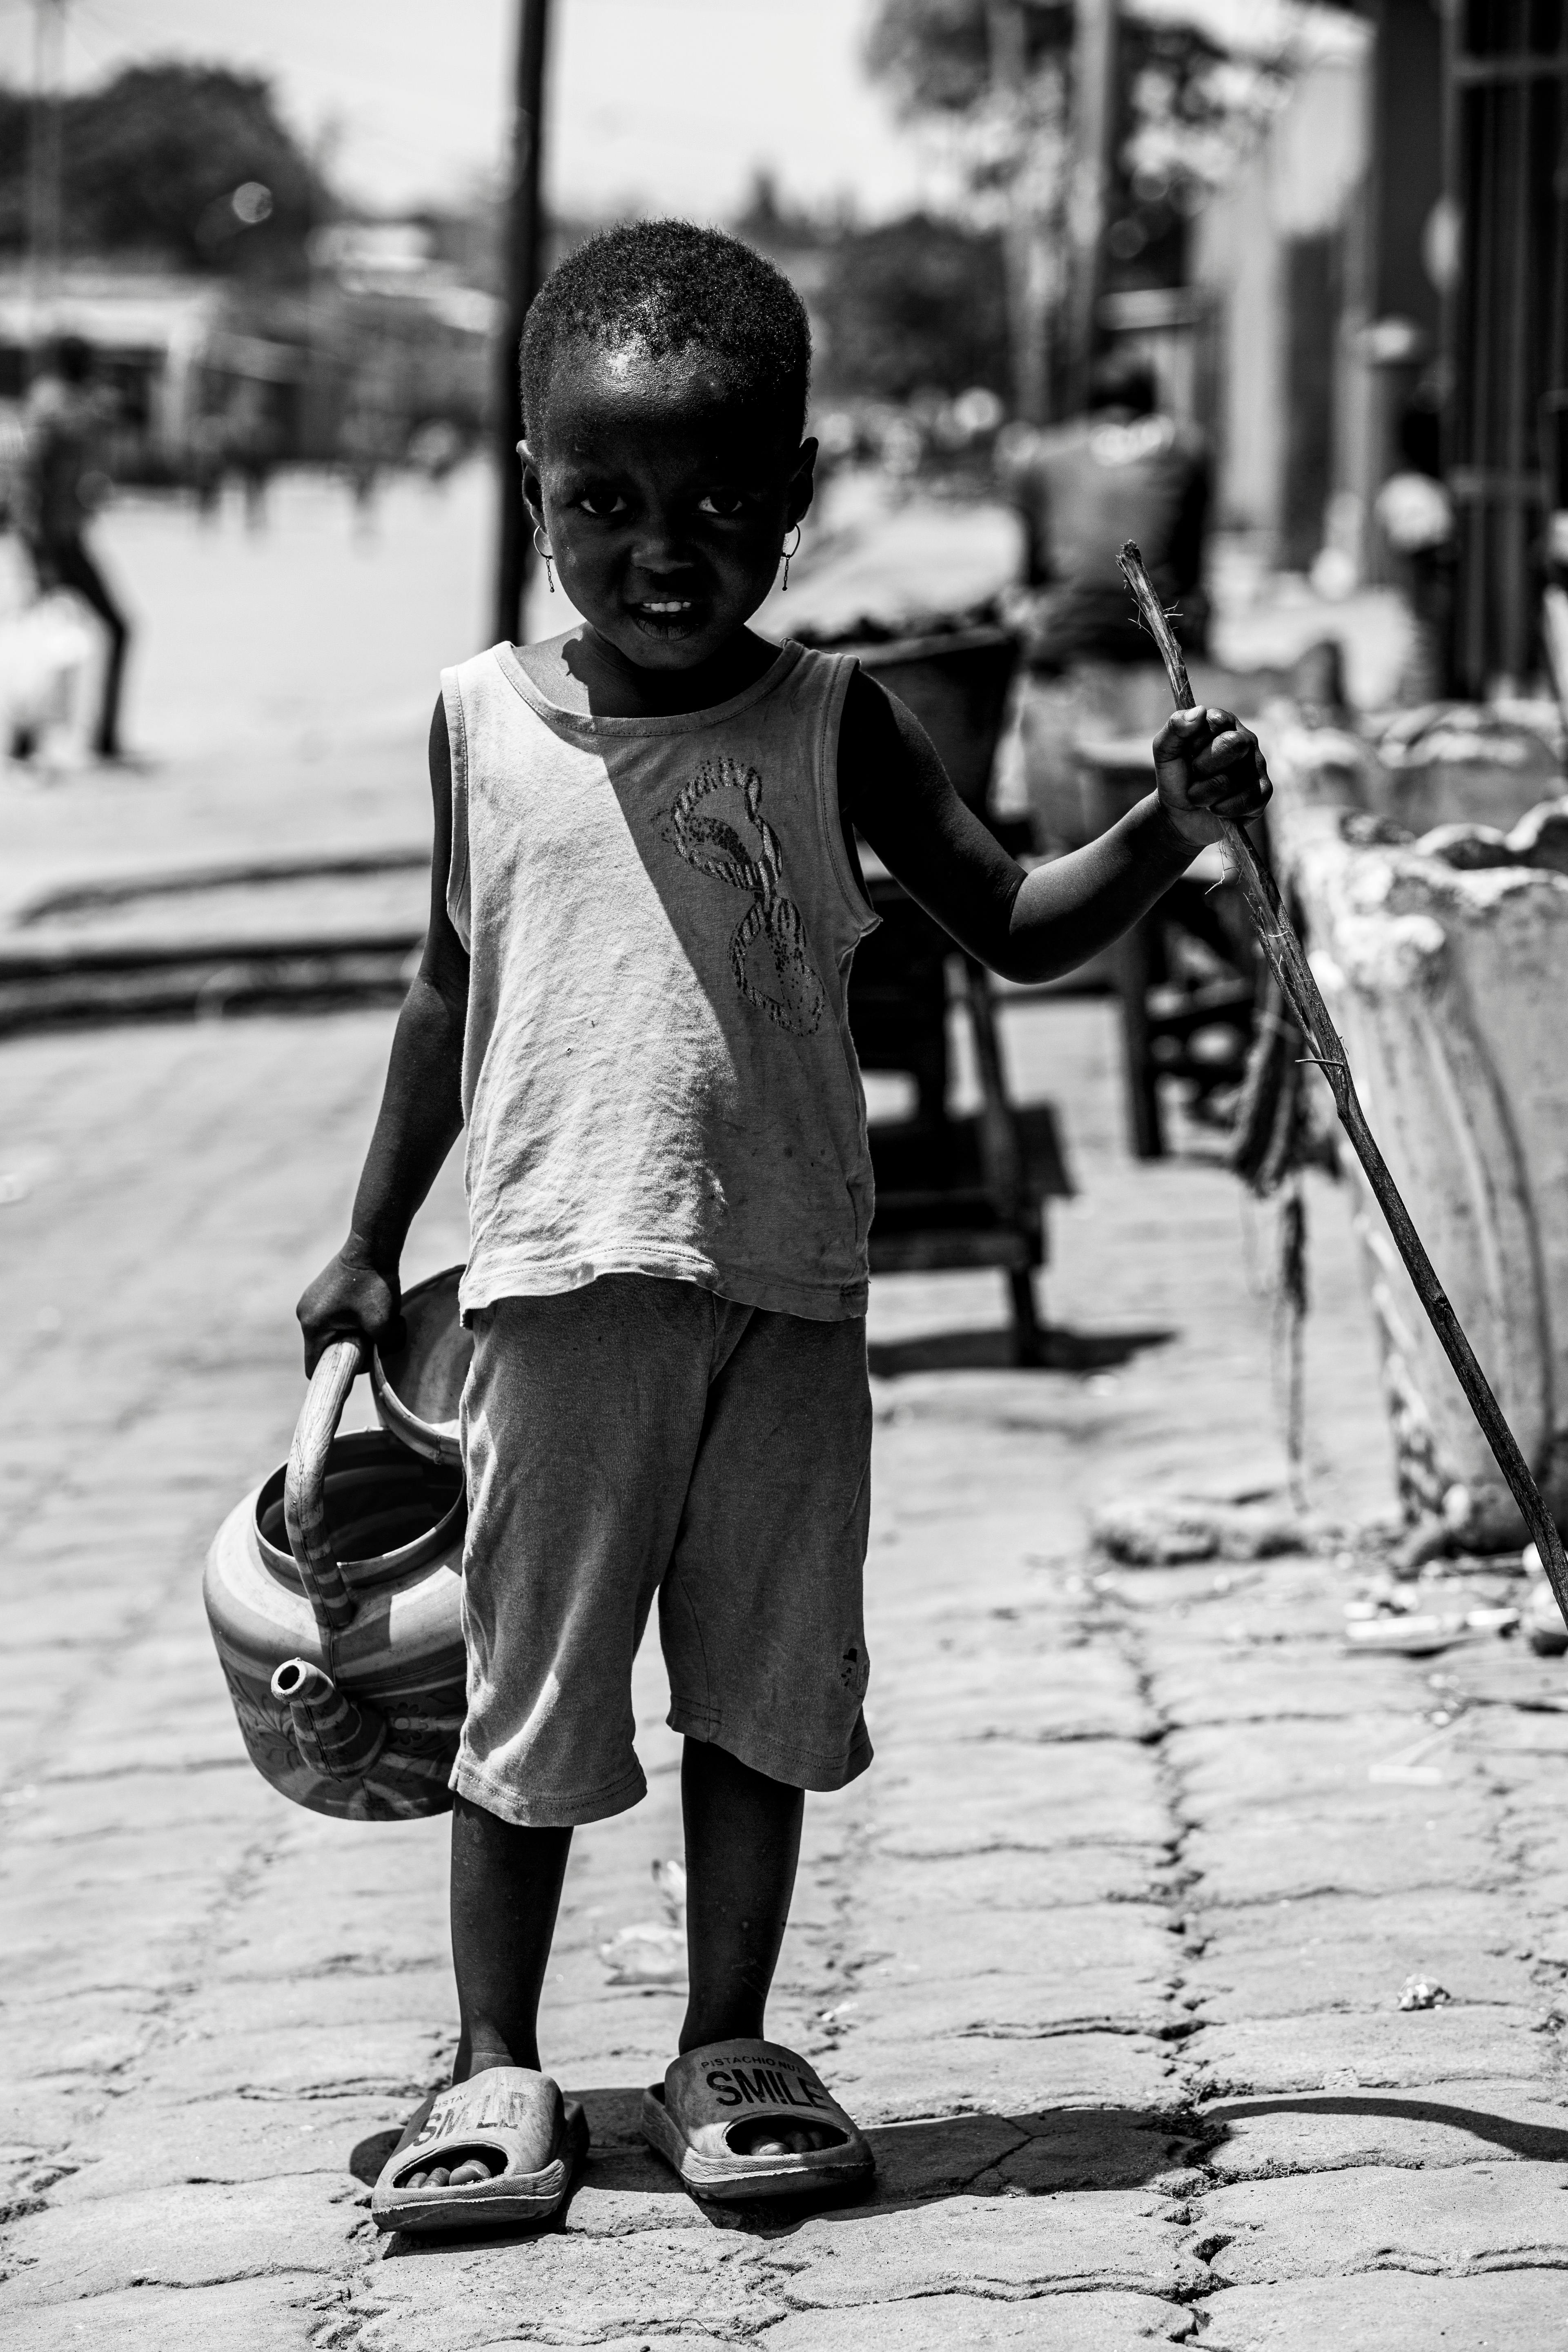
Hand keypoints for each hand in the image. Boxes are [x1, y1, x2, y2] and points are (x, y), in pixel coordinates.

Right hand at [296, 1240, 401, 1377]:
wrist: (373, 1247)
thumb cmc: (376, 1284)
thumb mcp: (384, 1324)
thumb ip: (382, 1350)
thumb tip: (379, 1361)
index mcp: (312, 1326)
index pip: (314, 1368)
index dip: (336, 1375)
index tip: (358, 1368)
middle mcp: (305, 1315)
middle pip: (326, 1351)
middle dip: (352, 1350)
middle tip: (374, 1336)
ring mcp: (310, 1303)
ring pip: (331, 1335)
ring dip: (353, 1334)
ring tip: (373, 1317)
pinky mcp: (319, 1295)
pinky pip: (332, 1320)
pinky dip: (350, 1321)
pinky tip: (366, 1308)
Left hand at [1153, 706, 1270, 848]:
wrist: (1180, 816)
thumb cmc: (1177, 778)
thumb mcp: (1165, 752)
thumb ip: (1175, 727)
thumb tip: (1200, 711)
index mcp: (1223, 724)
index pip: (1215, 722)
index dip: (1195, 742)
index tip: (1188, 753)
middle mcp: (1245, 740)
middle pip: (1233, 744)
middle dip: (1203, 767)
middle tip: (1195, 775)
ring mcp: (1257, 765)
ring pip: (1232, 779)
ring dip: (1205, 794)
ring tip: (1201, 795)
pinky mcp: (1263, 792)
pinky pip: (1247, 800)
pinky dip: (1223, 809)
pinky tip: (1217, 808)